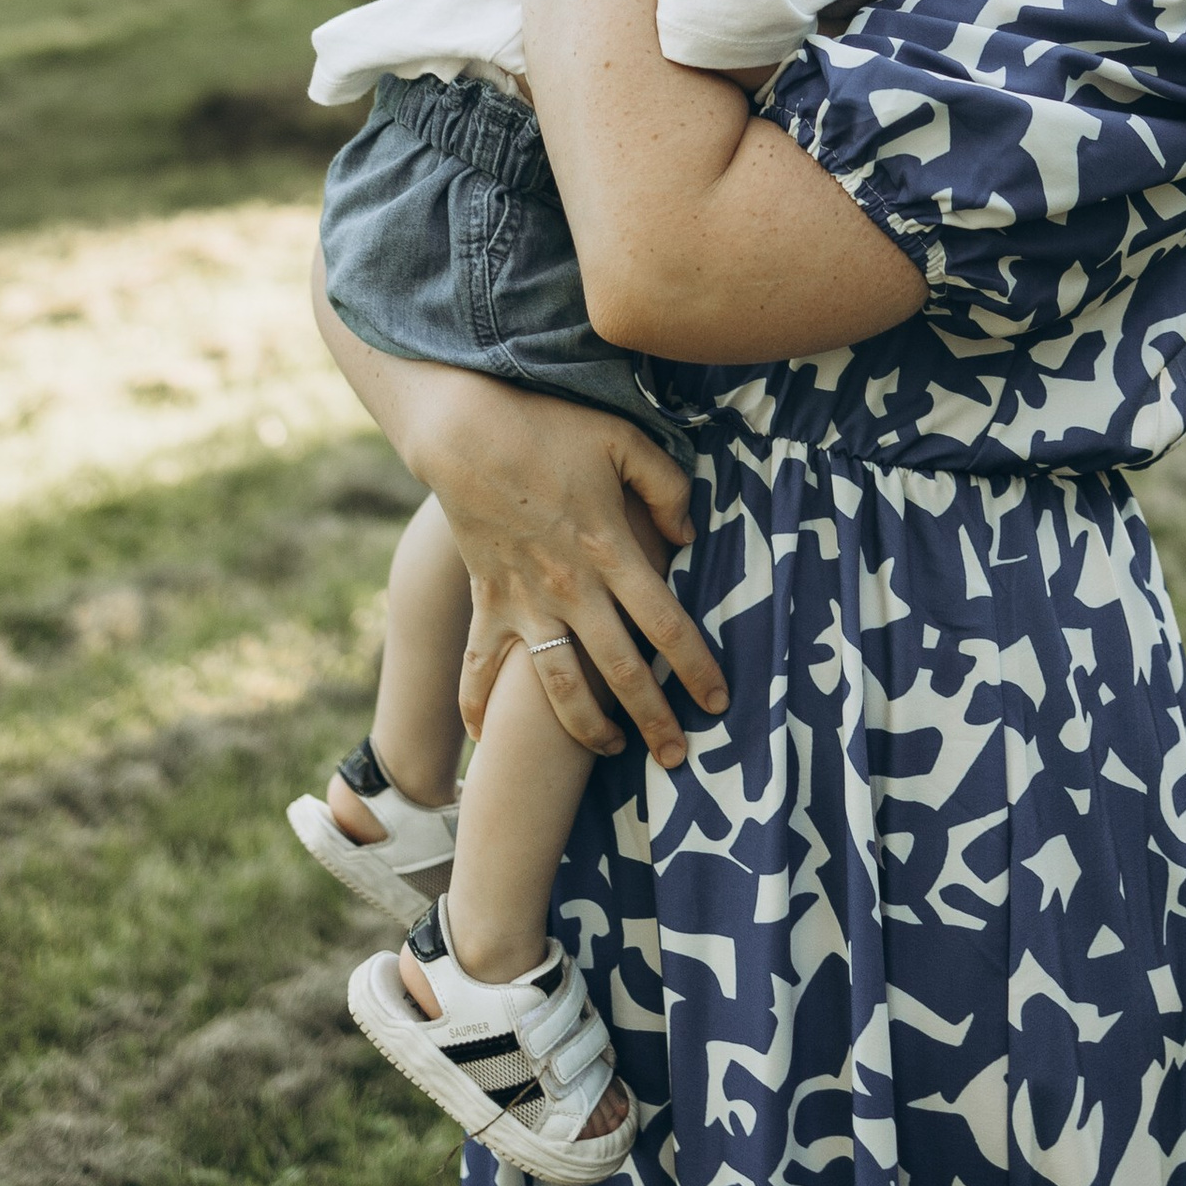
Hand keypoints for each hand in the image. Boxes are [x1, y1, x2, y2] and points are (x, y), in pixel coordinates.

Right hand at [310, 256, 727, 762]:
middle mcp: (570, 588)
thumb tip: (689, 537)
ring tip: (609, 752)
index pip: (667, 624)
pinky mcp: (487, 599)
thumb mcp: (625, 439)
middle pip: (621, 671)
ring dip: (585, 727)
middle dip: (653, 719)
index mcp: (611, 551)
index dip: (697, 667)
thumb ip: (668, 487)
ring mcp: (523, 600)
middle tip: (679, 759)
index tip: (719, 703)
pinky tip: (482, 738)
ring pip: (557, 685)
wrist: (466, 430)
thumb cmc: (550, 426)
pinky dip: (477, 705)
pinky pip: (479, 664)